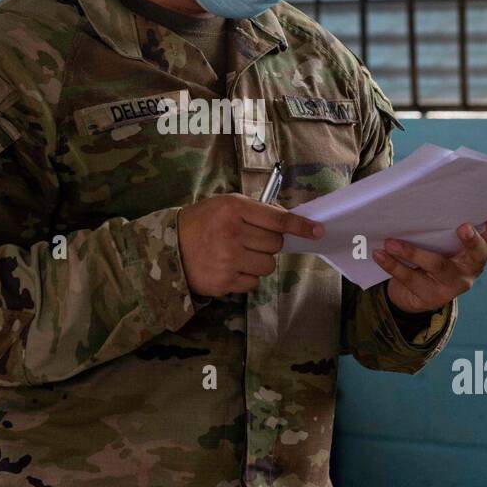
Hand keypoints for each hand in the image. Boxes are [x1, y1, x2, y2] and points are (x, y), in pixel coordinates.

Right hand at [177, 194, 323, 297]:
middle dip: (268, 243)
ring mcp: (228, 259)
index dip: (301, 226)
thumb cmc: (202, 222)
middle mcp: (232, 233)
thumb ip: (256, 210)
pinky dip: (247, 277)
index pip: (278, 220)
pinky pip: (254, 282)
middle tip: (249, 240)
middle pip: (275, 244)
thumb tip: (289, 221)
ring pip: (268, 266)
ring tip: (238, 255)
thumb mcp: (225, 204)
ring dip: (259, 261)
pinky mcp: (225, 281)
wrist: (169, 247)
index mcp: (234, 209)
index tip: (318, 231)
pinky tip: (230, 268)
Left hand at [373, 217, 486, 313]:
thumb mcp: (438, 236)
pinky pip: (411, 278)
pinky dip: (392, 264)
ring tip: (391, 242)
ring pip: (437, 266)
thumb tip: (415, 186)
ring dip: (413, 252)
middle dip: (473, 241)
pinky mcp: (431, 296)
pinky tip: (379, 253)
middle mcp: (470, 268)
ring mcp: (452, 284)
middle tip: (463, 227)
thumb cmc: (429, 251)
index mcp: (478, 249)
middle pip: (479, 255)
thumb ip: (439, 218)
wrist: (412, 292)